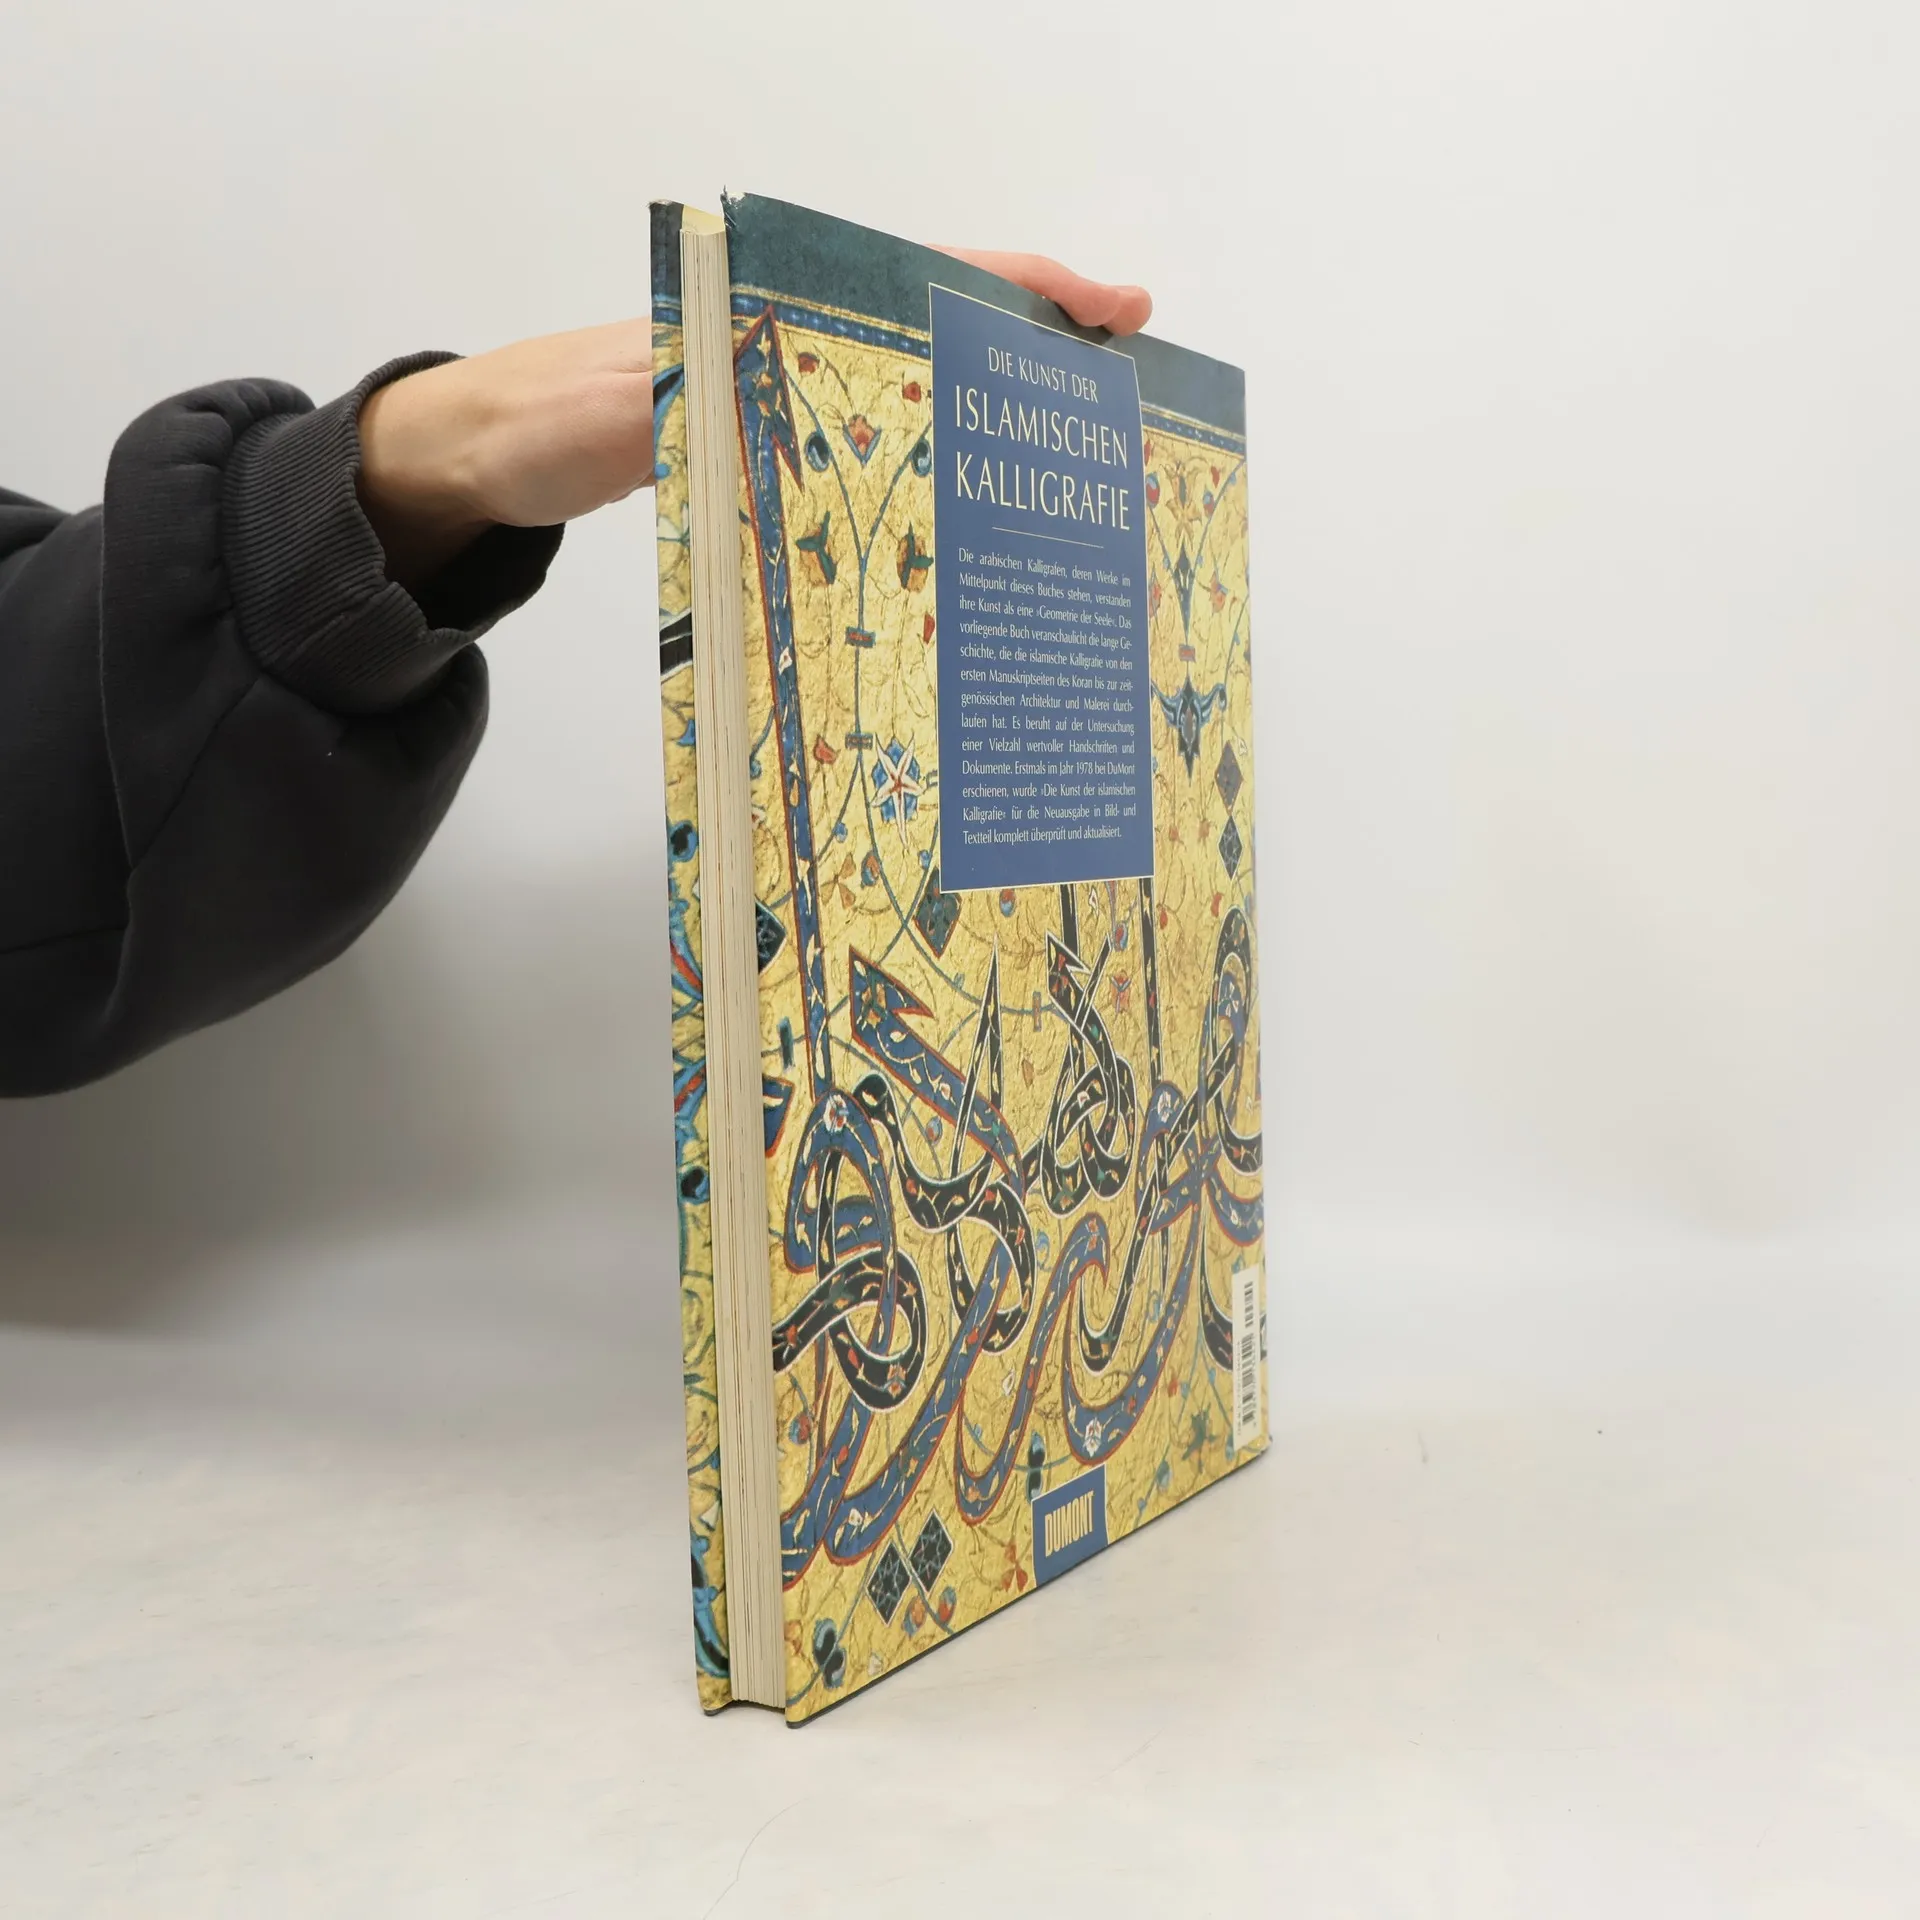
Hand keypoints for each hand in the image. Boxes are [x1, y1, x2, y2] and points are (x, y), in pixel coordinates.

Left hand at [357, 254, 1151, 586]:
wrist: (478, 452)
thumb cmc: (541, 414)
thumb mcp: (619, 409)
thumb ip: (694, 407)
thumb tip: (791, 413)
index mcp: (776, 305)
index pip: (929, 275)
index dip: (1030, 288)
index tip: (1118, 311)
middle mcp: (796, 341)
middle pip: (945, 340)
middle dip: (1040, 372)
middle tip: (1124, 432)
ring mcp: (787, 397)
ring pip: (917, 400)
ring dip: (993, 434)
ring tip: (1074, 488)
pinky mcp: (767, 449)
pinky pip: (871, 454)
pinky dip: (929, 478)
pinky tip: (966, 527)